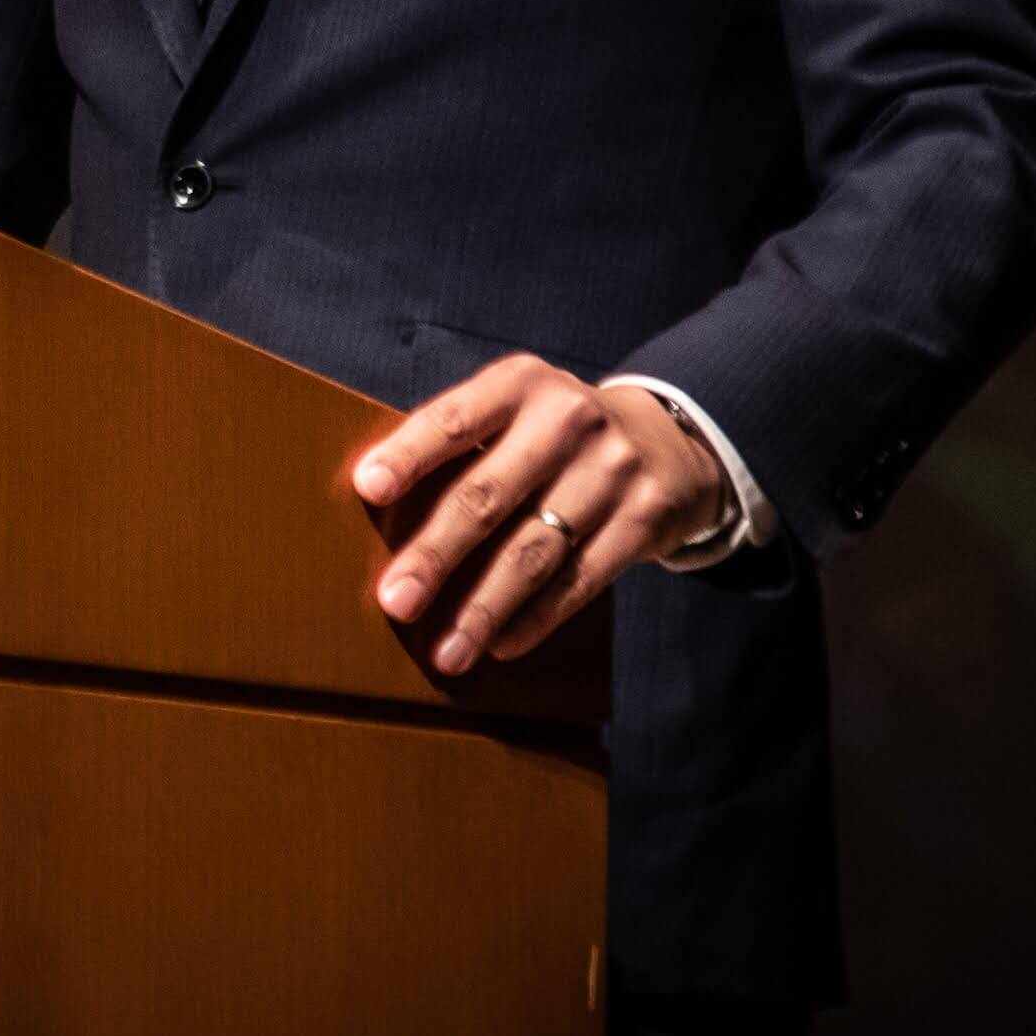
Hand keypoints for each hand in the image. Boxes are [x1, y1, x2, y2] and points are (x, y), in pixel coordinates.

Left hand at [344, 356, 724, 676]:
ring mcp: (611, 471)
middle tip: (395, 601)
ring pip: (534, 551)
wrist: (667, 443)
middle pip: (488, 495)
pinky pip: (580, 580)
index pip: (455, 418)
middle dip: (436, 554)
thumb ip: (462, 446)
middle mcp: (568, 420)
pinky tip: (501, 645)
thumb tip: (378, 507)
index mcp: (521, 384)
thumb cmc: (554, 436)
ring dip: (483, 608)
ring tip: (447, 651)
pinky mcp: (643, 519)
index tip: (368, 488)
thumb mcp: (516, 412)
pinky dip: (536, 618)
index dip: (410, 454)